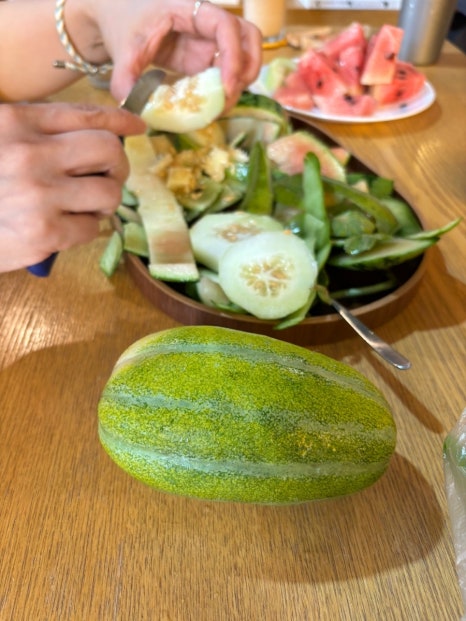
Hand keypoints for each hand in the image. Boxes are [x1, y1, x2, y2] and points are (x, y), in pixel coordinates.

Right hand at [0, 102, 144, 272]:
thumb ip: (35, 130)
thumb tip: (100, 128)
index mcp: (16, 123)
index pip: (85, 115)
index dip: (119, 120)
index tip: (136, 126)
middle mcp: (30, 155)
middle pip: (109, 150)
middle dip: (118, 166)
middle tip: (109, 176)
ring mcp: (39, 195)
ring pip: (109, 192)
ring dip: (105, 200)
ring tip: (87, 205)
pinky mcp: (45, 232)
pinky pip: (93, 227)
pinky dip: (86, 228)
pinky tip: (69, 226)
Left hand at [89, 0, 262, 108]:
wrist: (117, 18)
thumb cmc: (123, 21)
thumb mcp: (123, 49)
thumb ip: (125, 78)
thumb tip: (131, 107)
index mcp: (190, 10)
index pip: (227, 27)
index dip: (233, 56)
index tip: (226, 86)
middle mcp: (206, 25)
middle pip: (248, 39)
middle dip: (248, 69)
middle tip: (230, 96)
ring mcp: (207, 43)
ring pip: (242, 57)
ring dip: (240, 82)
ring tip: (221, 105)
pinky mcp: (202, 60)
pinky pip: (223, 74)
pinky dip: (223, 91)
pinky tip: (210, 107)